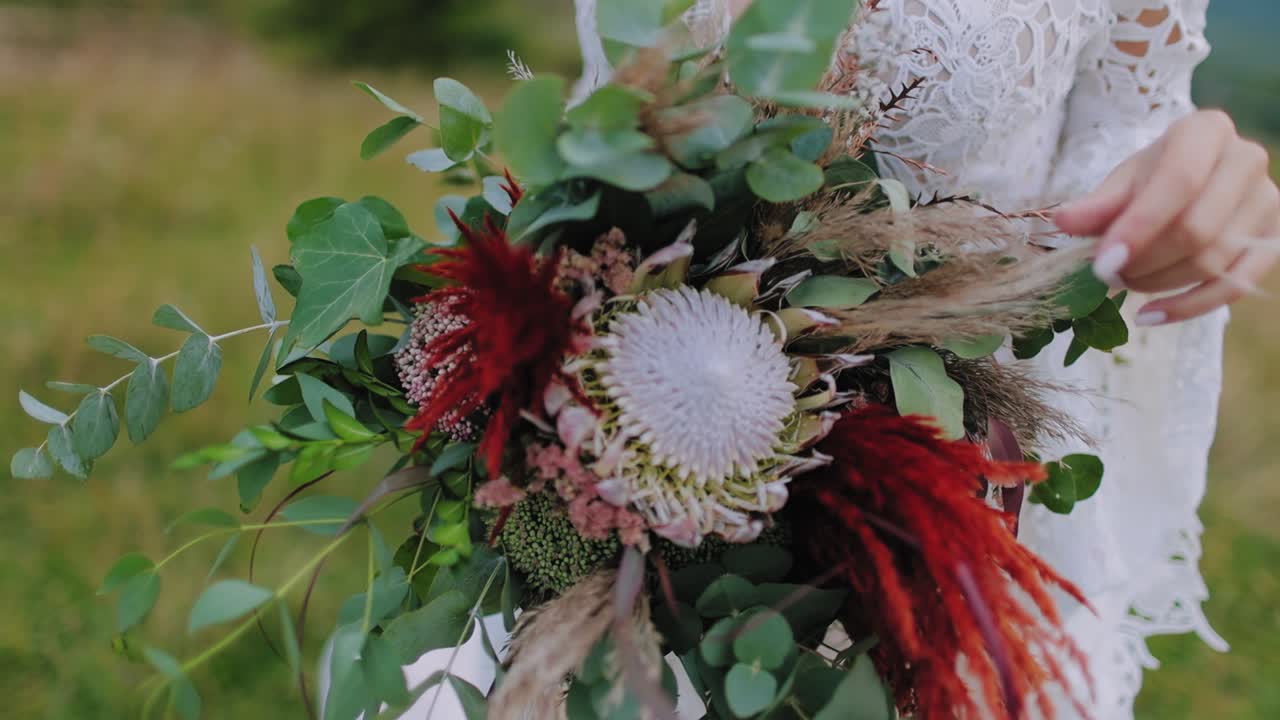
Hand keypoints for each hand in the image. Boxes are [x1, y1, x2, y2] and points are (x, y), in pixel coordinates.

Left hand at [1055, 110, 1278, 325]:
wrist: (1194, 178)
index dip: (1139, 227)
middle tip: (1107, 275)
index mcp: (1206, 130)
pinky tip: (1150, 315)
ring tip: (1123, 284)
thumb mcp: (1121, 182)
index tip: (1102, 263)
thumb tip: (1063, 221)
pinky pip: (1236, 286)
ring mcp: (1267, 200)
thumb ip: (1096, 204)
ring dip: (1160, 284)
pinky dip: (1189, 308)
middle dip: (1145, 262)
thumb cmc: (1151, 178)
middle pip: (1198, 229)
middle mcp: (1246, 160)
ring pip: (1213, 261)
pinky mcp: (1273, 239)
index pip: (1178, 182)